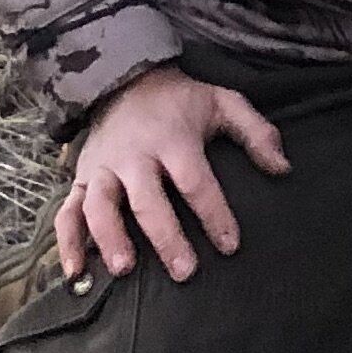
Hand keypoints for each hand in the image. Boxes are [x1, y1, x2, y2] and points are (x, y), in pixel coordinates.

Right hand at [55, 67, 288, 284]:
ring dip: (111, 238)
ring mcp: (103, 169)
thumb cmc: (181, 102)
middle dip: (166, 237)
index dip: (214, 214)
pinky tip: (75, 272)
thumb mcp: (224, 103)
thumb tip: (283, 169)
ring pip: (101, 207)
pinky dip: (67, 242)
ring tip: (125, 269)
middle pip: (148, 200)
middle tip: (185, 271)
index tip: (230, 245)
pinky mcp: (82, 179)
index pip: (195, 181)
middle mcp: (134, 156)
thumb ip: (257, 132)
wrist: (125, 80)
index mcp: (172, 139)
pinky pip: (68, 212)